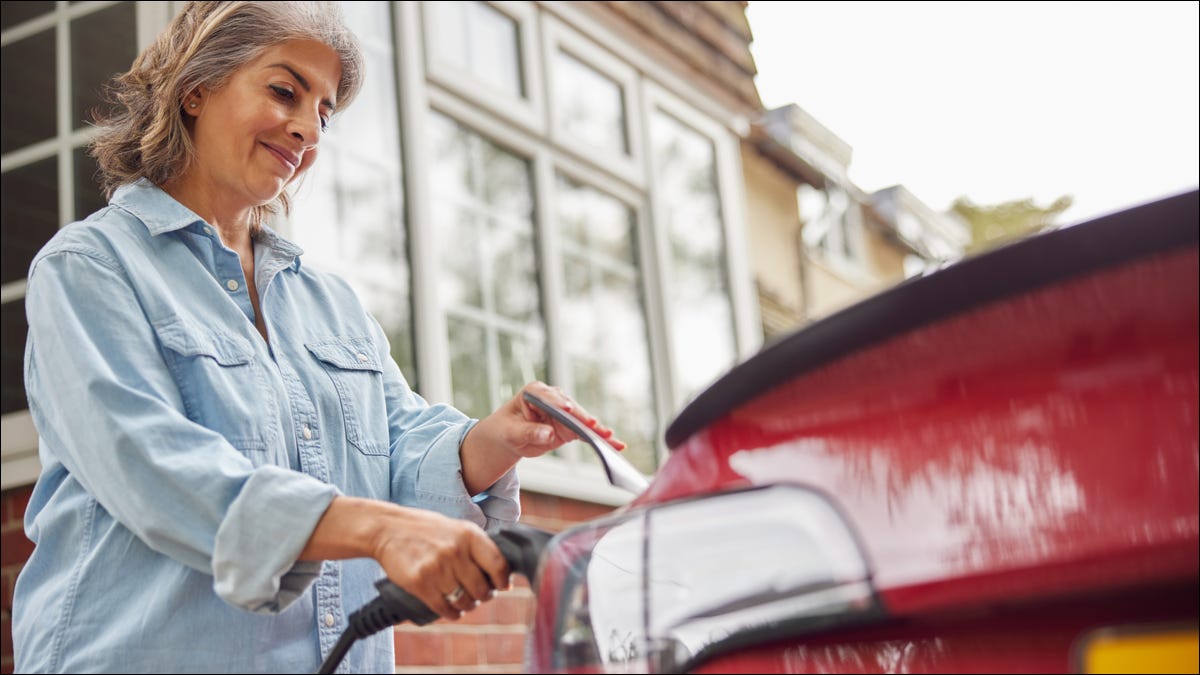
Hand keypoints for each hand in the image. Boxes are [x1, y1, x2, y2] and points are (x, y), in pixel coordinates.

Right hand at [370, 505, 510, 620]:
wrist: (388, 529)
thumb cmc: (425, 529)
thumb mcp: (456, 528)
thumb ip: (476, 547)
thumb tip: (500, 573)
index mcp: (469, 534)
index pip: (497, 564)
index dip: (502, 580)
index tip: (502, 586)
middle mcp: (455, 551)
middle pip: (482, 588)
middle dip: (483, 596)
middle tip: (479, 596)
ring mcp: (437, 568)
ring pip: (464, 601)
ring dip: (467, 606)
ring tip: (464, 602)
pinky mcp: (420, 583)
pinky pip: (443, 608)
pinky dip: (451, 613)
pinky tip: (452, 610)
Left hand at [499, 381, 626, 457]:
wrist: (509, 437)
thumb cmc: (506, 430)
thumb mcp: (511, 433)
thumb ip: (529, 432)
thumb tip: (548, 434)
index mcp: (534, 393)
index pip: (548, 397)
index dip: (558, 403)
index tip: (567, 409)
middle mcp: (553, 398)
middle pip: (571, 408)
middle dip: (583, 418)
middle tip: (594, 427)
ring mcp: (564, 412)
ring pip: (582, 420)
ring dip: (597, 430)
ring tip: (611, 439)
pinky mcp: (570, 426)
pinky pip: (586, 432)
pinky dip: (598, 439)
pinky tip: (614, 444)